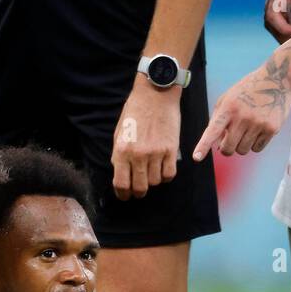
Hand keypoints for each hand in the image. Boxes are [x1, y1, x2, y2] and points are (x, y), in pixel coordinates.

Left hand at [111, 77, 181, 199]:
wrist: (155, 94)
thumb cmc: (135, 112)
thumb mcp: (119, 133)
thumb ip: (119, 155)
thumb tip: (121, 174)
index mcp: (122, 151)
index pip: (121, 184)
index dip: (123, 195)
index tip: (125, 196)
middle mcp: (138, 155)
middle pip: (139, 188)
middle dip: (138, 192)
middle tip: (139, 190)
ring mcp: (156, 153)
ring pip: (155, 182)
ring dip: (153, 181)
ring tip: (151, 172)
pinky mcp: (171, 150)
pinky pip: (170, 174)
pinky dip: (166, 176)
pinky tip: (163, 169)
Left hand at [192, 63, 290, 160]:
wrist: (278, 80)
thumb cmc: (248, 90)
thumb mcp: (228, 98)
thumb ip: (218, 120)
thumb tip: (216, 144)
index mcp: (228, 107)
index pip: (213, 130)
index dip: (203, 145)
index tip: (196, 157)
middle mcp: (242, 116)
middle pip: (228, 148)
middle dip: (226, 148)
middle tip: (229, 140)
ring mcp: (258, 123)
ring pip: (242, 150)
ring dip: (241, 145)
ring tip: (246, 130)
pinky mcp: (271, 129)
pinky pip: (257, 149)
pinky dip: (255, 144)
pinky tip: (258, 129)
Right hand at [264, 0, 290, 41]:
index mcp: (274, 0)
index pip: (273, 17)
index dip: (283, 28)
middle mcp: (269, 11)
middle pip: (275, 30)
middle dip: (289, 38)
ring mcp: (272, 19)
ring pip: (278, 35)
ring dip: (290, 40)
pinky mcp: (277, 24)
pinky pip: (282, 35)